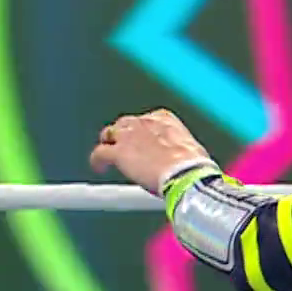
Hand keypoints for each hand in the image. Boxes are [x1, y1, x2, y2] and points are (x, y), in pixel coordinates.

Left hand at [89, 109, 214, 195]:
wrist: (185, 172)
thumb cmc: (193, 164)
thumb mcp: (190, 148)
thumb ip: (177, 150)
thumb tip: (179, 162)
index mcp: (164, 118)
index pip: (147, 119)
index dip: (143, 132)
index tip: (145, 142)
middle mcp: (144, 122)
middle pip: (125, 124)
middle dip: (124, 135)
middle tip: (125, 149)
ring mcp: (129, 136)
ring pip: (110, 134)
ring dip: (109, 143)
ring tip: (108, 156)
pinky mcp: (118, 152)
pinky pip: (99, 153)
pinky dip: (98, 161)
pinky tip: (99, 168)